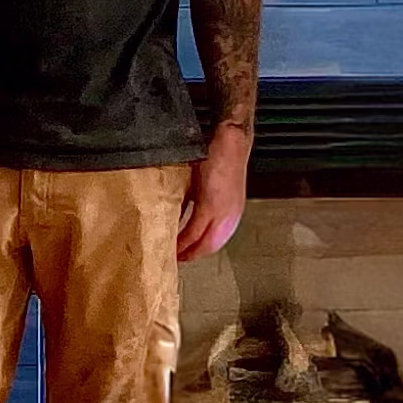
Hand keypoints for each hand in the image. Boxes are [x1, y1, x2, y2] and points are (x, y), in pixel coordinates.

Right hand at [176, 124, 248, 263]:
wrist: (231, 141)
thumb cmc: (221, 158)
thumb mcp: (209, 187)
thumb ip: (199, 203)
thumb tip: (181, 214)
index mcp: (231, 214)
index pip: (214, 241)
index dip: (198, 251)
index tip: (183, 256)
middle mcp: (230, 218)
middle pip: (209, 247)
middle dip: (190, 256)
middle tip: (174, 261)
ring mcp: (222, 213)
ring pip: (203, 243)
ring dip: (185, 251)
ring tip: (171, 256)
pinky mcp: (210, 205)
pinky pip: (194, 230)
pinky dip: (183, 240)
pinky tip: (174, 245)